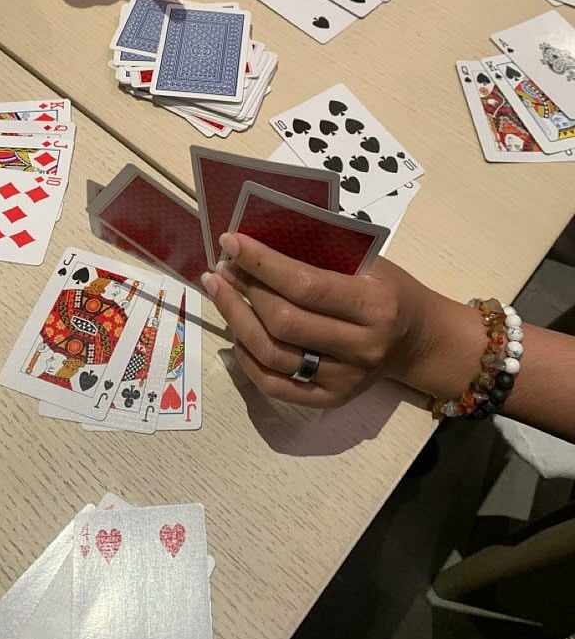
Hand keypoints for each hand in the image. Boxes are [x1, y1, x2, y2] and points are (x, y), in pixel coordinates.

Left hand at [201, 233, 435, 408]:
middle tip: (223, 269)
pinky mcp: (331, 400)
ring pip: (274, 356)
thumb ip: (321, 253)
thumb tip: (260, 238)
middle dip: (244, 291)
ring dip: (236, 321)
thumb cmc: (388, 289)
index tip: (231, 242)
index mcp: (374, 305)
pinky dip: (247, 358)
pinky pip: (275, 386)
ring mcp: (345, 380)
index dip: (262, 263)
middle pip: (285, 323)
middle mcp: (361, 348)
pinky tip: (235, 333)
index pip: (306, 285)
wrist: (417, 340)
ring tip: (220, 293)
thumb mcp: (368, 263)